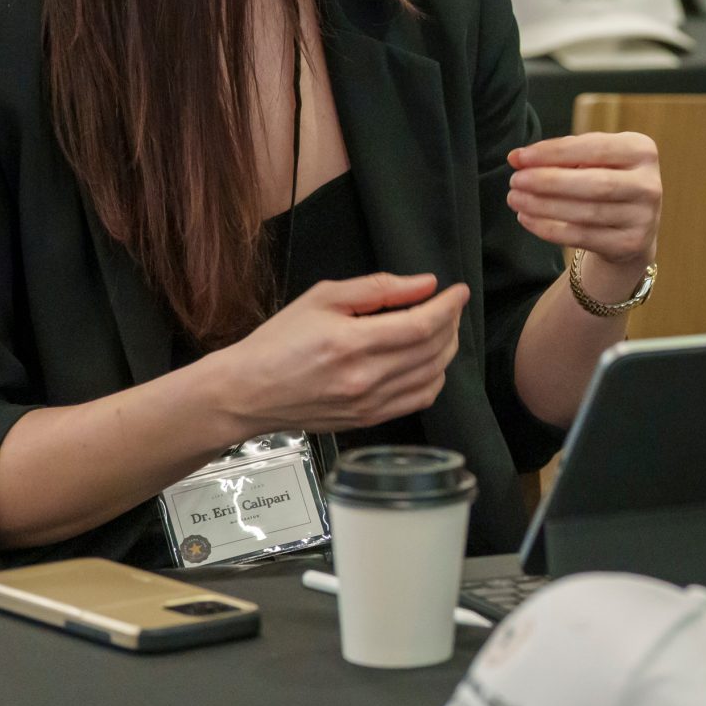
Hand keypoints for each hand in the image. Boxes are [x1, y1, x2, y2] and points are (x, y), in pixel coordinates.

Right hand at [205, 272, 465, 435]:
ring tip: (442, 329)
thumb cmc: (278, 341)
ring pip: (433, 376)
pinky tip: (428, 361)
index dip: (448, 307)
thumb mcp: (322, 298)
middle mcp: (365, 378)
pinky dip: (434, 378)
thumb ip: (378, 289)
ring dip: (447, 349)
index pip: (421, 325)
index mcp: (351, 343)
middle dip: (451, 323)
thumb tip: (425, 285)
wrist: (247, 392)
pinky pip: (419, 400)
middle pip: (433, 350)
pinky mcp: (369, 420)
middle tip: (449, 306)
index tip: (458, 291)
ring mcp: (369, 404)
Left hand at [508, 132, 661, 270]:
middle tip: (515, 180)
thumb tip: (518, 158)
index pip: (594, 147)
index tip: (519, 157)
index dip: (553, 152)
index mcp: (641, 150)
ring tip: (515, 198)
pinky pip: (582, 237)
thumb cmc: (605, 181)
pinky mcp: (630, 244)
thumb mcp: (594, 161)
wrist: (632, 227)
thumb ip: (562, 156)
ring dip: (543, 206)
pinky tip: (527, 218)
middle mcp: (648, 184)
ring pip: (586, 213)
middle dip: (548, 181)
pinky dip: (549, 228)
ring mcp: (644, 217)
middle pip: (594, 183)